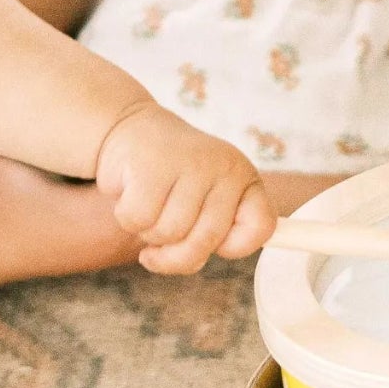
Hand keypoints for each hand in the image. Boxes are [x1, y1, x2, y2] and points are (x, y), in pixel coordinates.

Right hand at [93, 102, 274, 273]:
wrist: (131, 129)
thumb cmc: (169, 181)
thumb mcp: (202, 203)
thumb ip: (211, 234)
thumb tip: (203, 258)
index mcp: (243, 177)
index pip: (262, 227)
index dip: (232, 247)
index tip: (211, 242)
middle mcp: (223, 167)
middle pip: (206, 242)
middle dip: (175, 255)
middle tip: (162, 240)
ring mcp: (189, 163)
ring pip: (169, 233)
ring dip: (149, 232)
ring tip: (149, 204)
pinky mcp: (152, 165)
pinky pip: (139, 220)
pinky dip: (127, 218)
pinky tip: (130, 195)